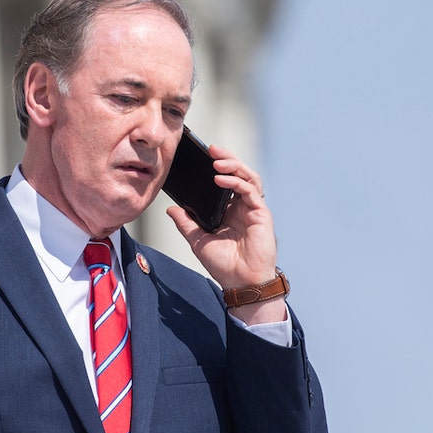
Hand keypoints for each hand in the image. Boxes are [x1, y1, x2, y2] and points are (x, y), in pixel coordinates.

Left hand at [165, 144, 287, 323]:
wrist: (241, 283)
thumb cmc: (224, 265)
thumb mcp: (198, 240)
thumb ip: (186, 223)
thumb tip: (171, 208)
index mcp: (230, 210)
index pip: (225, 181)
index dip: (217, 167)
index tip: (201, 157)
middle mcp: (243, 206)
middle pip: (238, 174)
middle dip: (226, 159)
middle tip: (211, 149)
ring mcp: (253, 209)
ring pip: (248, 177)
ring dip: (233, 166)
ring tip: (217, 161)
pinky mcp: (262, 214)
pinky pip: (251, 191)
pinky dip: (236, 182)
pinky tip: (221, 179)